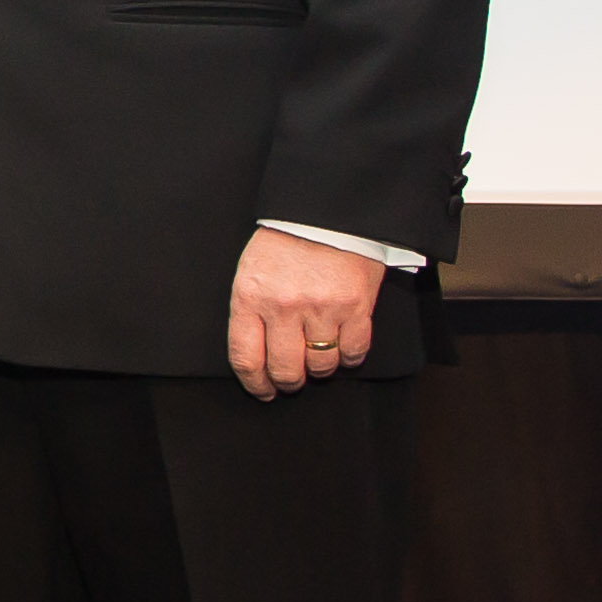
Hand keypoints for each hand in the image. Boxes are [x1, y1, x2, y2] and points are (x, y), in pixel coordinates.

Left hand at [227, 226, 384, 401]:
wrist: (327, 210)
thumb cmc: (286, 241)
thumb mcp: (252, 271)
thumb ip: (250, 310)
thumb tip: (256, 354)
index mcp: (250, 297)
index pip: (245, 358)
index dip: (255, 383)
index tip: (263, 390)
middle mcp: (284, 307)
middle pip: (286, 370)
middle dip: (288, 382)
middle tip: (292, 380)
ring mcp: (322, 308)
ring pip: (321, 365)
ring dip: (320, 368)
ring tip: (318, 357)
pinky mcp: (356, 307)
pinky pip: (354, 352)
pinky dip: (349, 357)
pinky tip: (343, 349)